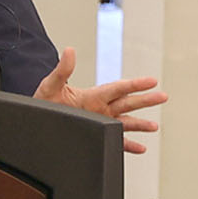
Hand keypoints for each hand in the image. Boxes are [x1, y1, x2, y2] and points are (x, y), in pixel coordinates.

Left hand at [32, 49, 166, 154]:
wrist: (34, 124)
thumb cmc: (42, 101)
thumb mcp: (51, 85)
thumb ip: (62, 70)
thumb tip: (69, 51)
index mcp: (92, 95)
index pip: (118, 88)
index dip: (135, 84)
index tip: (152, 81)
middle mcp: (100, 109)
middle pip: (127, 103)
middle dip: (145, 100)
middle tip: (163, 96)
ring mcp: (99, 123)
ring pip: (125, 123)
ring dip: (140, 125)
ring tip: (154, 127)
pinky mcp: (96, 137)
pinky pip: (116, 142)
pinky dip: (128, 146)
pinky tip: (140, 147)